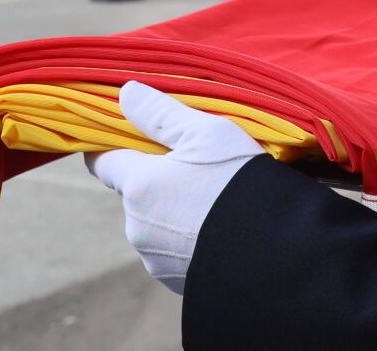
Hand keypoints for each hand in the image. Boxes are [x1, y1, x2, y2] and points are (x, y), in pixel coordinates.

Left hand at [86, 82, 264, 294]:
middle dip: (155, 178)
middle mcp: (136, 226)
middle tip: (196, 167)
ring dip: (172, 209)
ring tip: (213, 200)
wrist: (276, 252)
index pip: (101, 161)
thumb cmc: (240, 183)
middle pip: (132, 191)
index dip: (115, 145)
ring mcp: (155, 258)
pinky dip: (187, 237)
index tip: (138, 136)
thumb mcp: (208, 132)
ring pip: (152, 221)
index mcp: (138, 186)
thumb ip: (161, 111)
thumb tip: (125, 94)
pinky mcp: (174, 282)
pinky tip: (218, 229)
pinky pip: (171, 250)